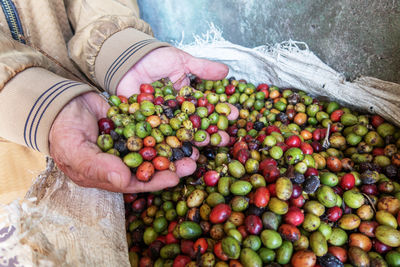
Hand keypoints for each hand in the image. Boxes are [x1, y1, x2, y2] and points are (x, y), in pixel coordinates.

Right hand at [49, 92, 194, 192]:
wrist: (60, 101)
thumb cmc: (62, 131)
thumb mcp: (75, 151)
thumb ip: (98, 167)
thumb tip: (123, 181)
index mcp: (108, 174)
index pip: (135, 182)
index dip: (155, 181)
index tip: (175, 178)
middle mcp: (121, 161)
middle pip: (151, 166)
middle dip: (172, 165)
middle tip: (192, 162)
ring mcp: (129, 142)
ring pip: (155, 147)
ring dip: (174, 146)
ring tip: (193, 145)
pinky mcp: (133, 124)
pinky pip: (152, 126)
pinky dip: (166, 126)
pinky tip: (181, 124)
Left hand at [117, 46, 238, 146]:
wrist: (128, 60)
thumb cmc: (156, 59)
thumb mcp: (181, 60)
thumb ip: (202, 68)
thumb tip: (227, 71)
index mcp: (187, 99)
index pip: (207, 107)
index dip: (220, 111)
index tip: (235, 114)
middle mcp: (176, 113)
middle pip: (195, 125)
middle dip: (211, 132)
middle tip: (224, 138)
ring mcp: (162, 121)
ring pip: (179, 134)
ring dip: (192, 142)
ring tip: (204, 146)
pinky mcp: (145, 126)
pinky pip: (157, 136)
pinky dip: (166, 144)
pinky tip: (177, 152)